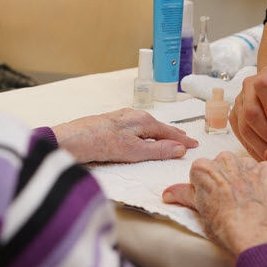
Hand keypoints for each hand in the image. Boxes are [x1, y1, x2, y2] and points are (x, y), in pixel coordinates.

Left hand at [51, 108, 197, 163]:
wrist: (71, 140)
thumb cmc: (101, 144)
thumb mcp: (133, 151)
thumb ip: (157, 150)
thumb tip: (180, 148)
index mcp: (143, 120)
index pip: (168, 132)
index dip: (182, 140)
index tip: (195, 145)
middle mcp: (134, 115)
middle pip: (159, 126)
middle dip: (173, 133)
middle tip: (187, 140)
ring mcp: (122, 117)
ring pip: (148, 125)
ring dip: (161, 132)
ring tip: (170, 137)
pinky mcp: (112, 122)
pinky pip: (138, 126)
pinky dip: (148, 131)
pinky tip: (144, 135)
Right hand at [162, 152, 266, 256]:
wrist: (255, 241)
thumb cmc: (226, 231)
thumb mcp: (200, 212)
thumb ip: (184, 195)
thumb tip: (168, 193)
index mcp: (204, 168)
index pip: (201, 170)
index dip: (206, 185)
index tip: (212, 198)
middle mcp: (226, 161)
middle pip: (223, 164)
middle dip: (227, 178)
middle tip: (230, 201)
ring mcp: (249, 165)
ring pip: (246, 166)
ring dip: (248, 178)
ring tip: (249, 202)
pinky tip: (266, 197)